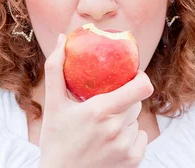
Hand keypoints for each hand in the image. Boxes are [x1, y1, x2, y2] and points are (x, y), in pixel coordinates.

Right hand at [38, 33, 153, 167]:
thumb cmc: (56, 140)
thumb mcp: (53, 105)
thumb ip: (56, 69)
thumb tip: (62, 38)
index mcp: (100, 111)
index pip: (141, 87)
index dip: (141, 77)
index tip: (132, 75)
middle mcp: (116, 129)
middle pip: (136, 102)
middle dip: (125, 99)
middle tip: (107, 103)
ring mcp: (126, 147)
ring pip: (136, 120)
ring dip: (125, 119)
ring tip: (104, 127)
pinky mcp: (133, 160)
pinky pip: (140, 137)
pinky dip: (129, 136)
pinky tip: (111, 142)